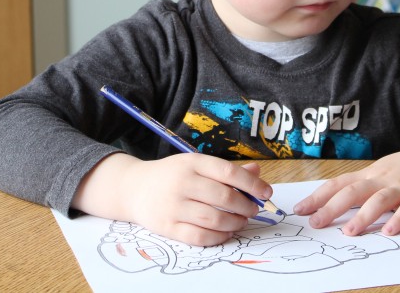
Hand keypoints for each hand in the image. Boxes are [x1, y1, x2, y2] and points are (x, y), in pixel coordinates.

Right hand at [72, 154, 273, 245]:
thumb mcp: (195, 164)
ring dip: (235, 222)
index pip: (228, 172)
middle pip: (224, 197)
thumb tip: (257, 172)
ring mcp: (173, 206)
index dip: (252, 183)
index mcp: (192, 163)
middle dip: (246, 206)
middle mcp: (182, 183)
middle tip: (254, 209)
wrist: (133, 188)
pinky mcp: (167, 227)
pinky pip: (199, 236)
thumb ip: (226, 169)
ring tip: (241, 220)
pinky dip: (218, 236)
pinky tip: (226, 231)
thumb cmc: (171, 175)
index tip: (266, 192)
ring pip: (214, 219)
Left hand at [292, 142, 399, 236]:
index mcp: (370, 175)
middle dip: (332, 207)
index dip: (319, 196)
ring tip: (349, 232)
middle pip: (354, 191)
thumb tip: (331, 204)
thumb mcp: (380, 173)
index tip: (300, 210)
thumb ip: (360, 187)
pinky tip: (390, 231)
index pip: (339, 184)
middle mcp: (382, 179)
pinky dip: (399, 218)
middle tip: (315, 223)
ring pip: (379, 199)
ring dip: (364, 216)